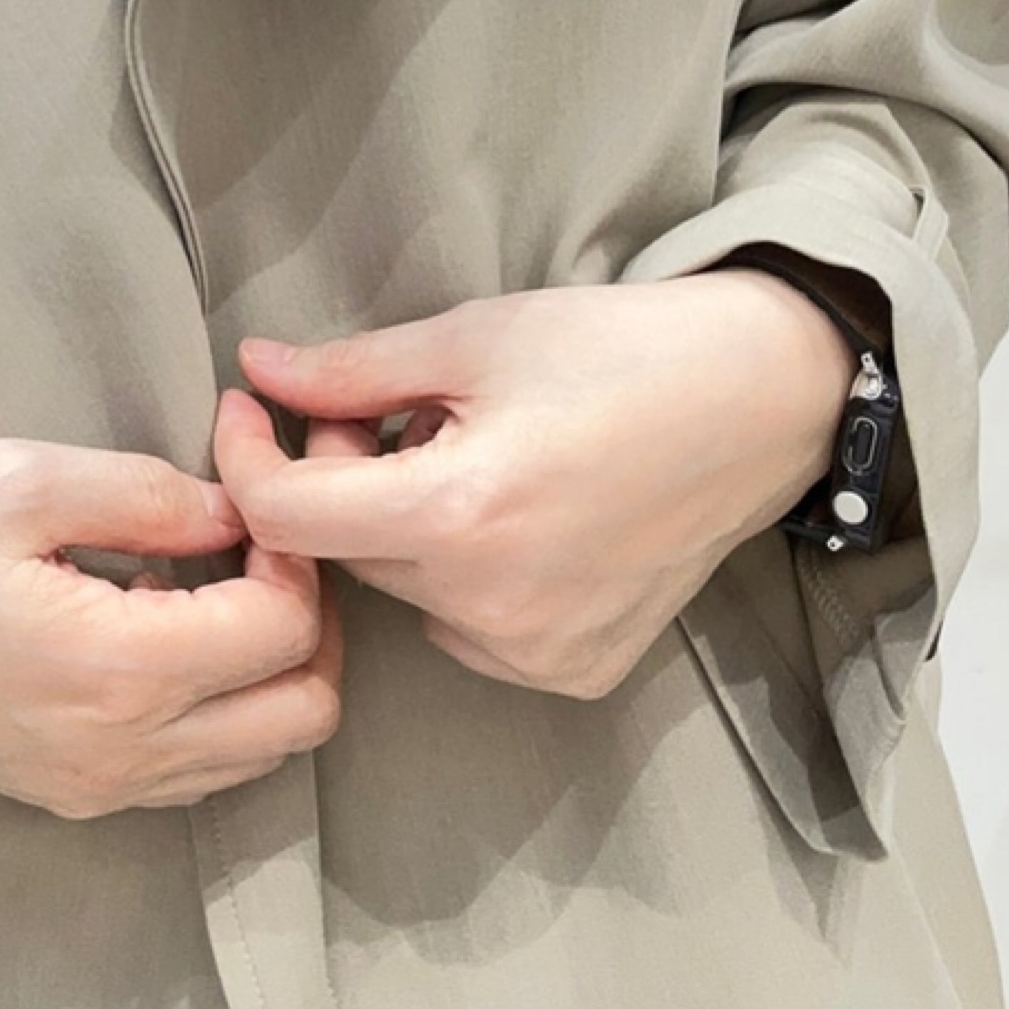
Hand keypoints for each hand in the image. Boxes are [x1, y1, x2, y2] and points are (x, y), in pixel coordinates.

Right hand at [0, 437, 341, 817]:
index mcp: (121, 671)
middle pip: (306, 711)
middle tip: (258, 550)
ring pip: (268, 752)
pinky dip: (229, 710)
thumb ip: (150, 494)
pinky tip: (175, 637)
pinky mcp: (83, 796)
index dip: (293, 553)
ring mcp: (107, 786)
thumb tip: (236, 508)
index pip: (286, 628)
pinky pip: (207, 772)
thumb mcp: (25, 482)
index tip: (250, 499)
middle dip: (311, 622)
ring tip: (219, 588)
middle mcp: (128, 750)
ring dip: (274, 671)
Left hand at [210, 271, 856, 697]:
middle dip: (347, 477)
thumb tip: (254, 370)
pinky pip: (467, 630)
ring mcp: (537, 653)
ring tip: (479, 453)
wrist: (760, 401)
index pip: (287, 517)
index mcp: (459, 514)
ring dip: (408, 527)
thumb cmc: (618, 351)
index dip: (248, 456)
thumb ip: (351, 369)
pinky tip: (524, 515)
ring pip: (405, 591)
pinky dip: (465, 577)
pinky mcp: (574, 672)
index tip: (249, 406)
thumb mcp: (475, 336)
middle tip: (403, 409)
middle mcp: (492, 607)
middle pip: (347, 551)